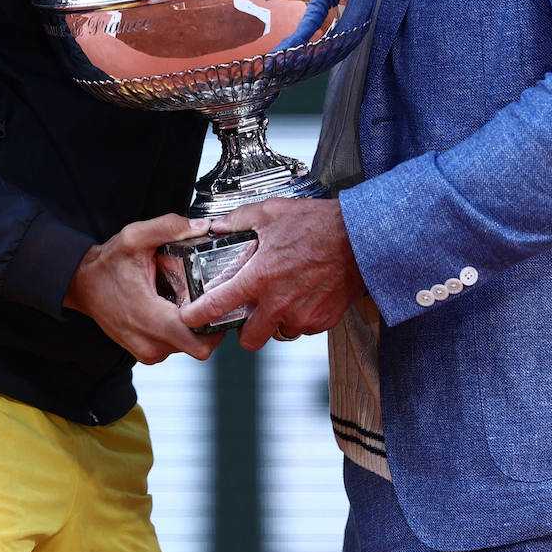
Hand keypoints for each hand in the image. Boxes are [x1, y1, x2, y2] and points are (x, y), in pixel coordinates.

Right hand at [64, 214, 224, 364]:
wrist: (81, 285)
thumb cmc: (106, 265)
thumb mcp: (135, 237)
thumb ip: (169, 227)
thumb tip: (202, 226)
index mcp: (152, 319)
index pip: (200, 342)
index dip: (217, 322)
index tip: (221, 300)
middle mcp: (151, 343)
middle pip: (200, 346)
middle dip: (211, 324)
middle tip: (212, 297)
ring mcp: (148, 352)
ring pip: (189, 347)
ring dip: (195, 326)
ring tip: (192, 299)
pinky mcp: (146, 353)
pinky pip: (175, 347)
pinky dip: (182, 330)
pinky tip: (178, 307)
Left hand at [178, 198, 365, 351]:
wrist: (361, 239)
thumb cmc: (319, 224)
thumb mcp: (272, 212)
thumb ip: (239, 220)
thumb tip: (218, 226)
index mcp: (260, 277)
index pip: (218, 306)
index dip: (197, 316)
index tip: (189, 319)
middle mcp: (279, 303)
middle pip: (249, 339)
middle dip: (245, 330)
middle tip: (249, 311)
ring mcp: (302, 316)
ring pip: (278, 332)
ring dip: (275, 321)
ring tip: (283, 296)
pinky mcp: (322, 321)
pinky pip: (302, 327)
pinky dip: (299, 316)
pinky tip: (304, 294)